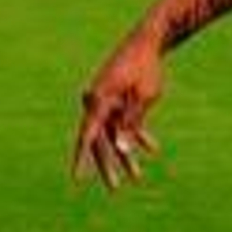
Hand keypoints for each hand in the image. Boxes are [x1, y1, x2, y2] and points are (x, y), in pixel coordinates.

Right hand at [72, 30, 162, 190]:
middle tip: (115, 189)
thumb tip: (122, 150)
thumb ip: (131, 124)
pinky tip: (153, 149)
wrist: (148, 42)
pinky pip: (125, 124)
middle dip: (109, 166)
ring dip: (125, 155)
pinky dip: (137, 135)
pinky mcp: (119, 101)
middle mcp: (98, 103)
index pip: (87, 135)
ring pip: (114, 136)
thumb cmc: (145, 69)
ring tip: (137, 178)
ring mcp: (108, 103)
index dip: (81, 159)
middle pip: (99, 141)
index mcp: (98, 101)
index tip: (78, 178)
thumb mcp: (143, 98)